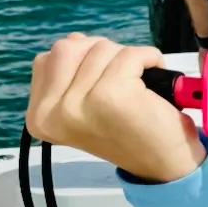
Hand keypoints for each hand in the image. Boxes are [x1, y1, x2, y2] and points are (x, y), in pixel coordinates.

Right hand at [26, 34, 204, 183]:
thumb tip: (75, 39)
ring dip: (126, 57)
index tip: (102, 82)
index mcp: (40, 117)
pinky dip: (149, 58)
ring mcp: (80, 103)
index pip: (47, 59)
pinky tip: (156, 78)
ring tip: (139, 84)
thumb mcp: (84, 107)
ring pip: (100, 48)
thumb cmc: (130, 134)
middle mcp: (53, 112)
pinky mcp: (112, 94)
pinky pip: (130, 54)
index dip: (82, 59)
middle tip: (124, 78)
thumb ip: (69, 75)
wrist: (167, 166)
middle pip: (70, 47)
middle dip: (101, 53)